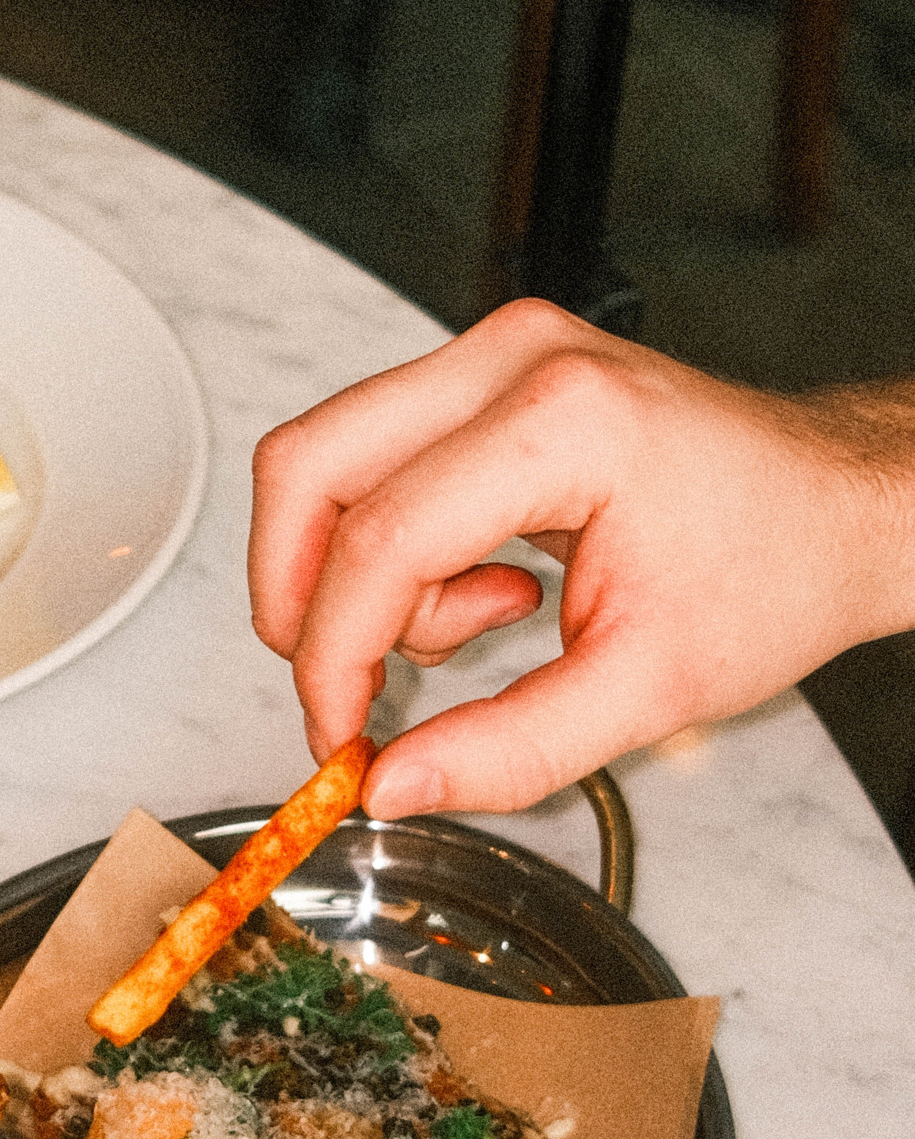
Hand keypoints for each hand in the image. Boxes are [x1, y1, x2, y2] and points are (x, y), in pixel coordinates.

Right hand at [249, 298, 914, 814]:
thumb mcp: (649, 690)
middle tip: (339, 687)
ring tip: (477, 627)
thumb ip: (509, 748)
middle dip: (298, 598)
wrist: (841, 507)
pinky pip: (376, 459)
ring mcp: (496, 354)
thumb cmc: (776, 568)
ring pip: (328, 460)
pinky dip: (399, 549)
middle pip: (310, 466)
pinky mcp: (488, 374)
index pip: (383, 542)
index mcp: (564, 424)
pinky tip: (494, 586)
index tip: (341, 737)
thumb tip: (393, 784)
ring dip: (360, 577)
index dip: (334, 656)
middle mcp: (514, 360)